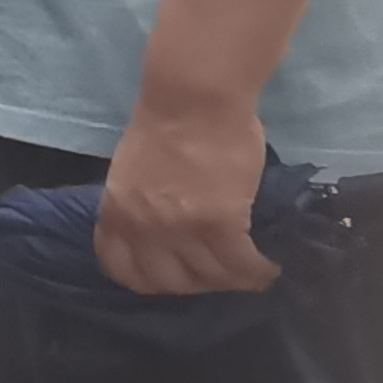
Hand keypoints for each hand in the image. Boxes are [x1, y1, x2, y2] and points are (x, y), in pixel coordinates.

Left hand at [96, 93, 277, 295]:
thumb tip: (158, 230)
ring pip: (210, 277)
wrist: (193, 97)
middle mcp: (142, 227)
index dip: (149, 279)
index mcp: (115, 211)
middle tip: (218, 273)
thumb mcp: (131, 172)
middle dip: (195, 284)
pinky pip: (240, 264)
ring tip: (251, 273)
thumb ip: (139, 204)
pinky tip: (267, 268)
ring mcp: (179, 228)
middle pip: (168, 282)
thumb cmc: (165, 123)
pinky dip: (257, 272)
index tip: (173, 275)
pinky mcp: (220, 222)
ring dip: (233, 281)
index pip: (121, 269)